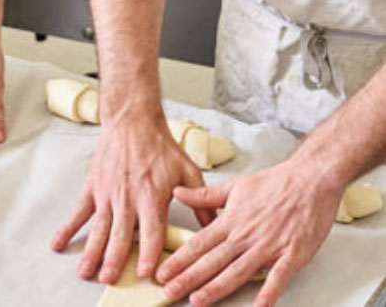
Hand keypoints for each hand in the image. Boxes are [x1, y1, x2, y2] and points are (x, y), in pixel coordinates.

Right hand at [51, 113, 210, 283]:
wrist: (132, 120)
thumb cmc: (160, 146)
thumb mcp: (187, 171)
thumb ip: (201, 200)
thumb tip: (215, 226)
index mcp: (151, 195)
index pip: (151, 230)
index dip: (148, 252)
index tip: (145, 272)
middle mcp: (127, 197)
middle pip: (120, 234)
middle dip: (114, 260)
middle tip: (109, 280)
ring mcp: (107, 193)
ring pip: (99, 228)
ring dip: (92, 252)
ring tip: (86, 273)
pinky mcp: (93, 187)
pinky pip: (78, 211)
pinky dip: (67, 228)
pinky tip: (59, 244)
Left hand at [156, 158, 342, 305]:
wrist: (310, 179)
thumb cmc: (274, 183)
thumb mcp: (235, 186)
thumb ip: (206, 196)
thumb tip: (178, 192)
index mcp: (231, 219)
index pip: (200, 243)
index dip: (180, 259)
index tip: (163, 273)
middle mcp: (246, 235)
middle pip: (213, 260)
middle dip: (189, 278)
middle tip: (169, 292)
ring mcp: (269, 246)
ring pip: (238, 271)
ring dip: (217, 287)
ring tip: (198, 300)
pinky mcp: (292, 254)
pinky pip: (278, 277)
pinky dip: (268, 292)